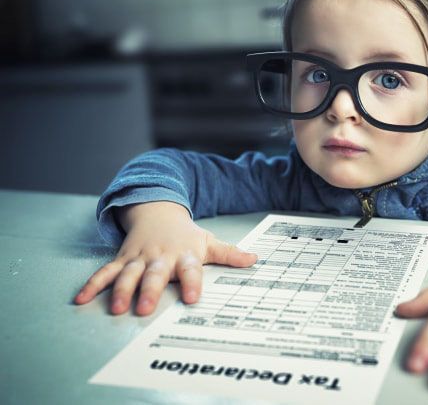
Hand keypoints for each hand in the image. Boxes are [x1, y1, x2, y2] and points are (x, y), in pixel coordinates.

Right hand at [74, 201, 256, 314]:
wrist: (157, 211)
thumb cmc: (186, 235)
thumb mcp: (209, 241)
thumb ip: (229, 254)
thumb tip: (254, 260)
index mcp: (184, 254)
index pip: (191, 270)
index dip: (192, 283)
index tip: (193, 298)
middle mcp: (160, 257)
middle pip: (155, 274)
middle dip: (149, 290)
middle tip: (146, 308)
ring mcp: (139, 258)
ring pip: (128, 274)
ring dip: (122, 290)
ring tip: (117, 308)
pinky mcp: (122, 260)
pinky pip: (106, 272)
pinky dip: (93, 284)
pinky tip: (82, 299)